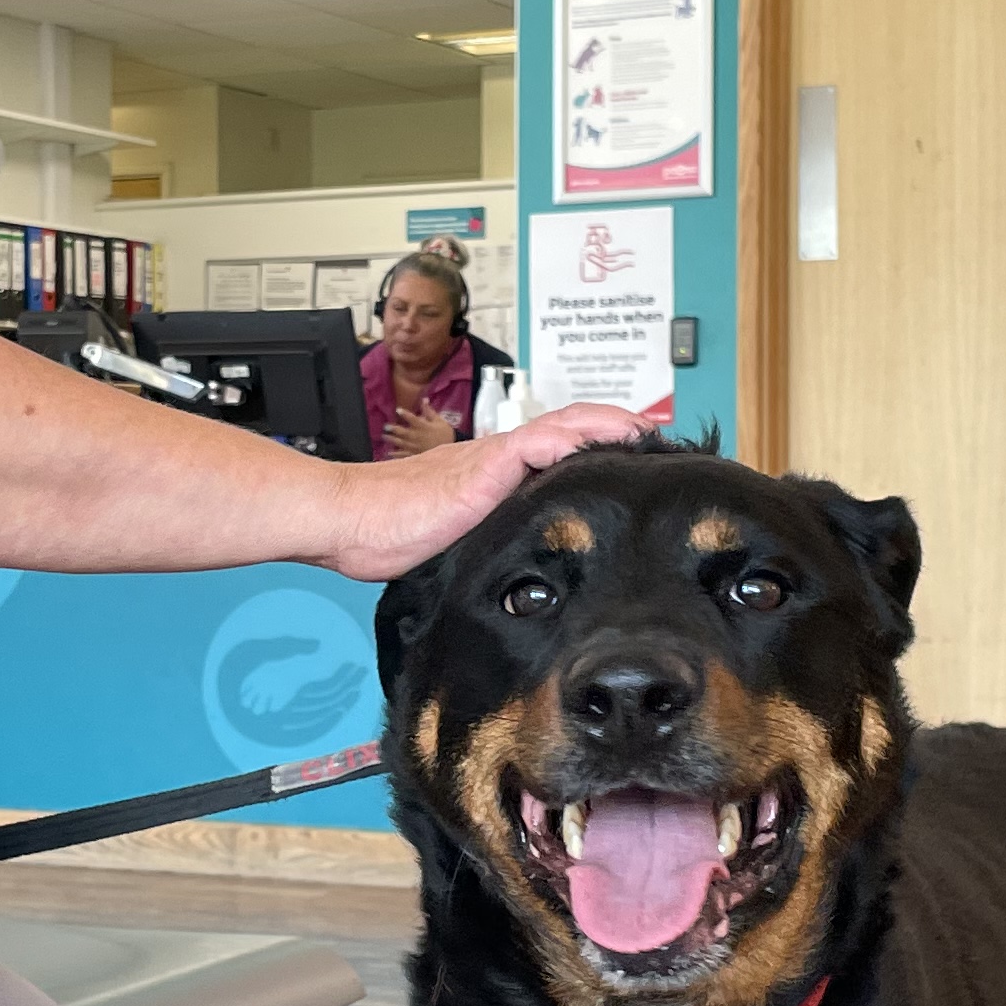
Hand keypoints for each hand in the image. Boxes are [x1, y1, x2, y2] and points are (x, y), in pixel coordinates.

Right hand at [317, 403, 648, 580]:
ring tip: (645, 431)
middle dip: (612, 430)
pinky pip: (538, 443)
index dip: (592, 448)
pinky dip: (575, 439)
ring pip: (562, 429)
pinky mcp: (485, 465)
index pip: (553, 452)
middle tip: (655, 437)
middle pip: (568, 431)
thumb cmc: (386, 535)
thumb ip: (484, 543)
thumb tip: (511, 579)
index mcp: (491, 475)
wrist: (350, 521)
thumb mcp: (452, 544)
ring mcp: (492, 457)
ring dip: (606, 426)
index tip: (629, 458)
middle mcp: (497, 458)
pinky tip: (606, 442)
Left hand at [382, 404, 459, 457]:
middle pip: (403, 432)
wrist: (451, 448)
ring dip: (392, 440)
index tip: (398, 410)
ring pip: (401, 443)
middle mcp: (418, 436)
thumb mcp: (438, 420)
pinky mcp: (416, 454)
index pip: (413, 419)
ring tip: (384, 437)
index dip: (405, 414)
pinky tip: (389, 453)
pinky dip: (396, 455)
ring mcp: (416, 446)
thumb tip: (424, 399)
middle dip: (394, 429)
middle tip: (386, 426)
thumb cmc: (445, 433)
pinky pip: (405, 455)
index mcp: (423, 426)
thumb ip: (429, 411)